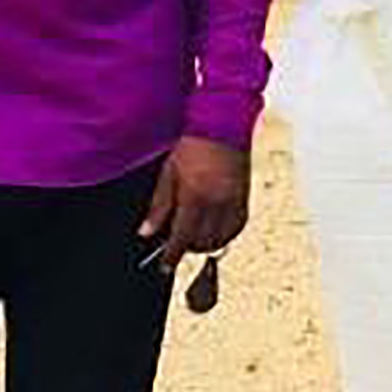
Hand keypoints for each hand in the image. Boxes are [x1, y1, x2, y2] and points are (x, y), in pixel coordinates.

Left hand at [140, 137, 250, 274]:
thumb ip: (159, 206)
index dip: (172, 255)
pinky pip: (237, 227)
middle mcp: (216, 203)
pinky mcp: (244, 197)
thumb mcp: (168, 174)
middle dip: (189, 249)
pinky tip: (216, 232)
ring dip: (207, 244)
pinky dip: (225, 235)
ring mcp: (233, 202)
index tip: (165, 266)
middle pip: (203, 242)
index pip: (181, 237)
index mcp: (194, 197)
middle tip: (178, 247)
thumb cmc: (193, 145)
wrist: (222, 126)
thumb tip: (146, 232)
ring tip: (196, 240)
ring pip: (222, 238)